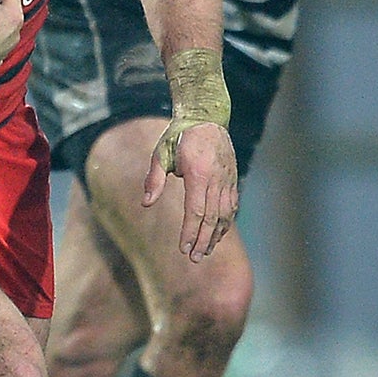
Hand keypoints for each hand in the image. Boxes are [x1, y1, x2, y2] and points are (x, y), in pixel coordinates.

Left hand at [143, 119, 239, 262]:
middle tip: (194, 258)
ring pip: (224, 214)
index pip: (195, 211)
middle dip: (202, 240)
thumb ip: (153, 179)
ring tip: (204, 252)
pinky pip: (232, 206)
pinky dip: (226, 223)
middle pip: (211, 217)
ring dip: (215, 236)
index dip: (190, 232)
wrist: (206, 118)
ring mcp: (227, 180)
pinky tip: (218, 235)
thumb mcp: (160, 153)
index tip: (183, 248)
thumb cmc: (178, 136)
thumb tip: (145, 203)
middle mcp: (216, 179)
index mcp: (198, 173)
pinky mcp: (232, 180)